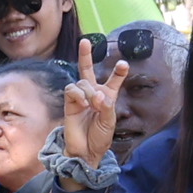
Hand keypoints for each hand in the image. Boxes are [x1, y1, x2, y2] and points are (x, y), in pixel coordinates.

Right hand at [61, 41, 126, 165]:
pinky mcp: (69, 104)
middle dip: (85, 56)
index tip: (123, 64)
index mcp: (107, 97)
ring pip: (82, 82)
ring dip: (88, 91)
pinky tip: (82, 104)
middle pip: (88, 70)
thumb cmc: (100, 137)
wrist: (84, 151)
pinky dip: (78, 95)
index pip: (113, 80)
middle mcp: (93, 94)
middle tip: (84, 41)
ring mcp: (80, 98)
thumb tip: (97, 95)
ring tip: (91, 105)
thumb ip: (106, 106)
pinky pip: (71, 90)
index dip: (118, 72)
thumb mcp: (110, 122)